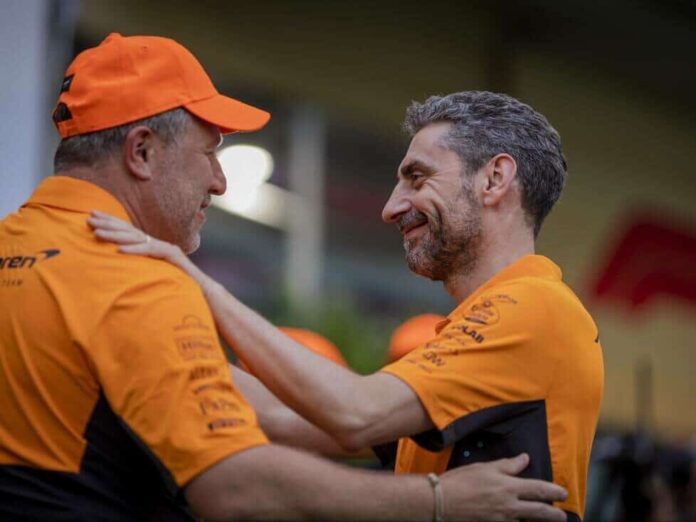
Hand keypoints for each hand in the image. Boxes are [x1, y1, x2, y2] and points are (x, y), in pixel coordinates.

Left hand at [87, 211, 209, 288]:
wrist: (204, 296)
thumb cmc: (177, 289)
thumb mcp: (152, 277)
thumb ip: (138, 270)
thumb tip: (115, 270)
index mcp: (151, 248)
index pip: (128, 231)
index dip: (110, 222)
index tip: (91, 216)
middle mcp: (158, 245)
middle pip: (130, 230)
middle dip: (109, 223)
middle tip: (88, 217)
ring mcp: (166, 249)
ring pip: (138, 239)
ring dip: (116, 235)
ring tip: (97, 233)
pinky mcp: (174, 257)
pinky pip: (152, 252)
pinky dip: (135, 250)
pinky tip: (119, 250)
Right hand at [441, 453, 567, 521]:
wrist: (441, 501)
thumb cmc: (461, 481)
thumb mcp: (485, 467)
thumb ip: (507, 465)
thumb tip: (524, 459)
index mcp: (508, 487)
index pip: (539, 489)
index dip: (554, 491)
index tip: (563, 493)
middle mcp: (509, 506)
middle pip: (540, 512)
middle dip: (554, 515)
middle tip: (562, 516)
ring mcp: (502, 520)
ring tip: (546, 521)